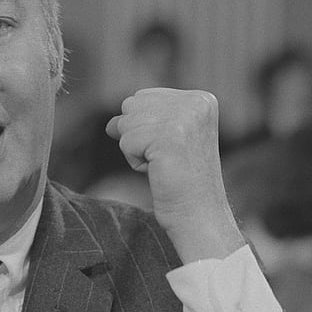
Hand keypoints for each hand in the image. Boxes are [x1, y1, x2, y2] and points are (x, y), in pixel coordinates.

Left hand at [106, 88, 243, 262]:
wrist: (198, 214)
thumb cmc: (180, 180)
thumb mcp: (162, 141)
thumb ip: (139, 121)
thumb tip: (111, 123)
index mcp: (200, 99)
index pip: (143, 97)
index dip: (145, 127)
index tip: (171, 148)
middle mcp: (196, 103)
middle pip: (131, 105)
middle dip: (137, 135)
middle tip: (165, 158)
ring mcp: (185, 118)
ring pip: (126, 123)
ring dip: (135, 149)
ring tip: (162, 164)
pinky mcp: (169, 136)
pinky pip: (125, 141)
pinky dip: (134, 161)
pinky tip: (158, 171)